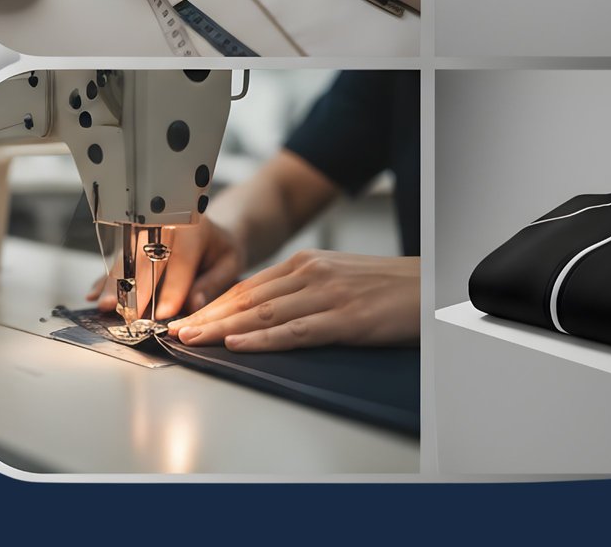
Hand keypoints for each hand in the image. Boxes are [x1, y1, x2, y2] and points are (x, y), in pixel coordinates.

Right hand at [84, 219, 241, 320]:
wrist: (210, 229)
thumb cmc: (221, 248)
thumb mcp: (230, 262)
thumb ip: (213, 283)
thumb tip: (193, 304)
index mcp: (193, 229)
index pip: (180, 262)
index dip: (171, 289)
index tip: (163, 313)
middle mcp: (164, 226)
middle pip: (146, 259)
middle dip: (135, 288)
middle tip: (126, 313)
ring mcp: (144, 232)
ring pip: (126, 260)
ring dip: (114, 285)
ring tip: (106, 306)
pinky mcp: (131, 243)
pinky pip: (116, 261)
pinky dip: (104, 280)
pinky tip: (94, 295)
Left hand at [167, 251, 418, 351]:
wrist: (434, 287)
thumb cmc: (388, 288)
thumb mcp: (337, 280)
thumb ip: (301, 292)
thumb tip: (262, 313)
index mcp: (306, 264)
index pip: (247, 286)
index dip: (212, 304)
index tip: (185, 318)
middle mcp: (310, 274)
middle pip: (247, 298)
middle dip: (207, 316)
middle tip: (176, 331)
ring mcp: (327, 295)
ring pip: (263, 314)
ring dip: (223, 328)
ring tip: (194, 339)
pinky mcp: (346, 319)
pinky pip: (296, 330)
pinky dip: (263, 339)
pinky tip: (239, 344)